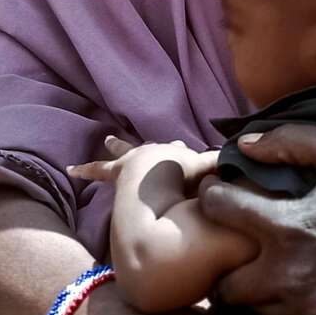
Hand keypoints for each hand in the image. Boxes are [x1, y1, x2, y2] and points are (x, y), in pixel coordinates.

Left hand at [68, 137, 217, 190]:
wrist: (162, 174)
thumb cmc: (186, 174)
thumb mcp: (210, 171)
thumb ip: (225, 169)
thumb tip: (244, 167)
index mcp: (174, 154)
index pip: (180, 152)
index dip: (183, 154)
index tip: (184, 149)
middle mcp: (153, 153)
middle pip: (149, 147)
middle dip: (148, 146)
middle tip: (149, 143)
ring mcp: (133, 162)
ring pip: (121, 153)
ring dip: (115, 148)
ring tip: (108, 140)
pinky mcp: (116, 172)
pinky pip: (96, 170)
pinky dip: (84, 169)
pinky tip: (70, 169)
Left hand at [197, 124, 315, 314]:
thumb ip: (291, 140)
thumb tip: (246, 143)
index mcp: (290, 226)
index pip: (219, 212)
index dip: (215, 196)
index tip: (223, 191)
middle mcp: (290, 277)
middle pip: (222, 278)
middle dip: (224, 254)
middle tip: (238, 237)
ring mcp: (309, 314)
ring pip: (247, 311)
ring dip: (249, 287)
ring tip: (265, 263)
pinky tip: (292, 289)